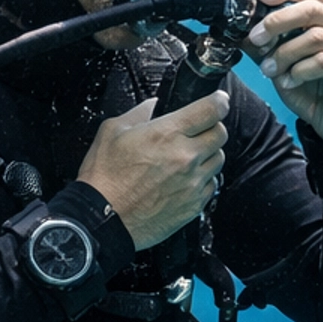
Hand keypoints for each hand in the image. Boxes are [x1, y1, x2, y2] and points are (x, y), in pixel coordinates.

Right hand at [77, 91, 228, 250]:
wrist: (101, 219)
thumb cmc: (104, 179)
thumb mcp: (112, 131)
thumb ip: (140, 113)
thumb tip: (155, 105)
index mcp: (167, 134)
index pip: (212, 109)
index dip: (218, 102)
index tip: (217, 102)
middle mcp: (186, 157)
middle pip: (221, 133)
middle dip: (211, 127)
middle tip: (196, 131)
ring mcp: (192, 183)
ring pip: (219, 159)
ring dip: (207, 154)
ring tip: (186, 158)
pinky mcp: (194, 205)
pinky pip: (212, 184)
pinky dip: (202, 179)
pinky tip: (183, 180)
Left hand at [245, 0, 322, 143]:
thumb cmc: (315, 91)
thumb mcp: (284, 64)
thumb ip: (268, 46)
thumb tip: (241, 31)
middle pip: (311, 9)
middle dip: (277, 22)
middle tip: (256, 38)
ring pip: (315, 37)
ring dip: (285, 53)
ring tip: (269, 69)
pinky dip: (299, 71)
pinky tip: (290, 81)